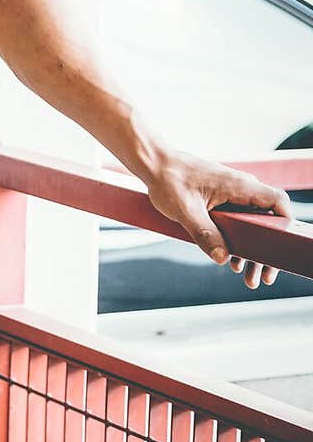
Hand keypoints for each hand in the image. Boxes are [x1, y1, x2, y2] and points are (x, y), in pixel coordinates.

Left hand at [143, 149, 292, 289]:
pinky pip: (239, 221)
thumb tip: (222, 257)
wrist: (155, 165)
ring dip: (252, 250)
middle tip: (263, 277)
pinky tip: (232, 260)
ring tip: (248, 277)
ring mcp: (233, 193)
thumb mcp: (185, 211)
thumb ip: (204, 234)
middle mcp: (241, 188)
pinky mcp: (222, 199)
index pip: (277, 202)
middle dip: (267, 251)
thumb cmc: (169, 181)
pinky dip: (239, 240)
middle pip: (268, 221)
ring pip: (253, 224)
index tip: (280, 250)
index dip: (285, 225)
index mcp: (239, 186)